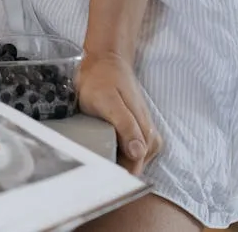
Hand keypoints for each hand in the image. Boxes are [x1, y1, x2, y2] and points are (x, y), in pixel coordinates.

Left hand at [77, 51, 161, 174]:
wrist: (106, 60)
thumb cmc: (103, 80)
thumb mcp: (109, 101)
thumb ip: (125, 125)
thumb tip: (139, 152)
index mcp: (145, 133)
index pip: (134, 168)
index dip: (116, 175)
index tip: (95, 177)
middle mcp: (149, 137)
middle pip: (133, 167)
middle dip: (114, 170)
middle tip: (88, 166)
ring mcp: (143, 134)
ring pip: (131, 161)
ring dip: (114, 162)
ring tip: (91, 157)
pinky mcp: (135, 131)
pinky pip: (128, 151)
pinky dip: (115, 154)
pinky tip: (100, 150)